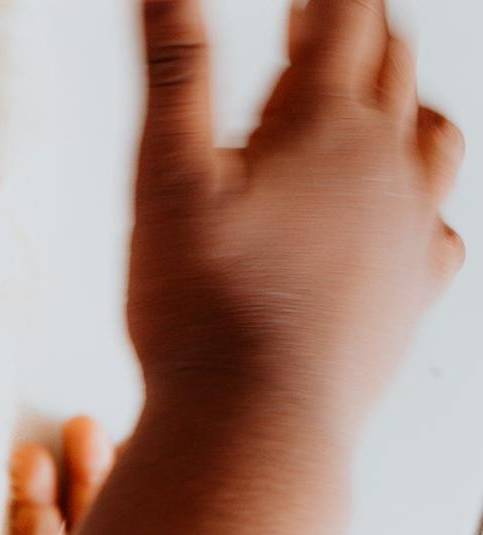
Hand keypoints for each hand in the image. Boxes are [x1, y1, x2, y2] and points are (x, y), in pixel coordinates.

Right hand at [127, 0, 463, 439]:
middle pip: (392, 65)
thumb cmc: (200, 306)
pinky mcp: (413, 291)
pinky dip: (423, 200)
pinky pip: (443, 226)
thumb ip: (172, 72)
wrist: (254, 423)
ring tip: (375, 101)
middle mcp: (386, 166)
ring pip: (435, 135)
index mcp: (323, 127)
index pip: (341, 21)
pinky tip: (401, 213)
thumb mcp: (164, 177)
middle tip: (322, 22)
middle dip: (357, 30)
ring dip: (404, 102)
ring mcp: (410, 229)